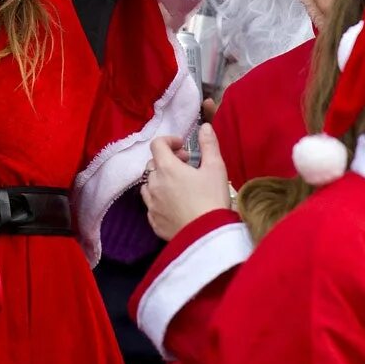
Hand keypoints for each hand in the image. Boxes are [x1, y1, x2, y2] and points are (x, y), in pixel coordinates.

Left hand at [139, 126, 232, 240]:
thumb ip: (209, 144)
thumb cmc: (212, 199)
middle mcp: (154, 184)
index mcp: (167, 168)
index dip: (169, 141)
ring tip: (179, 185)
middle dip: (168, 160)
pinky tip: (175, 204)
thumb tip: (204, 127)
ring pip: (148, 184)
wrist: (207, 236)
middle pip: (153, 164)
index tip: (183, 147)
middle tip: (187, 166)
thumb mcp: (215, 168)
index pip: (157, 144)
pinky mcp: (153, 221)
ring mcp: (151, 204)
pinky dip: (159, 199)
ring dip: (160, 179)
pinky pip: (151, 204)